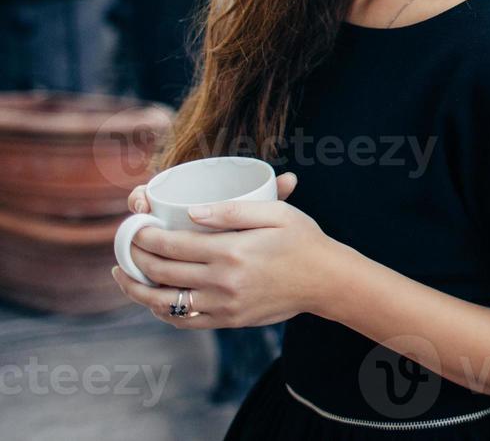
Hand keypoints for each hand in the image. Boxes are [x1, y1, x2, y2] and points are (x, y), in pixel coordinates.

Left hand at [111, 172, 339, 328]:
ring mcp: (224, 306)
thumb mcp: (277, 213)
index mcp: (232, 252)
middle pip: (162, 271)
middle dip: (135, 257)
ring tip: (122, 275)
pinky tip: (152, 298)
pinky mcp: (228, 320)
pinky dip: (162, 310)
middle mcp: (223, 282)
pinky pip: (184, 320)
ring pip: (164, 301)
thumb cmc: (303, 240)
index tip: (134, 225)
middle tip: (124, 244)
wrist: (325, 280)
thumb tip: (190, 213)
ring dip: (136, 289)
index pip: (172, 245)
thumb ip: (233, 210)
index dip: (145, 235)